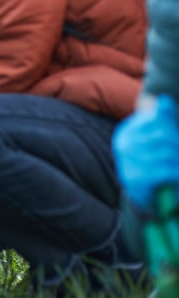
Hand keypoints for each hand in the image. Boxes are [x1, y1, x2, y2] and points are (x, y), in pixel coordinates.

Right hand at [113, 94, 178, 212]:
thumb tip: (165, 100)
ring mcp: (129, 161)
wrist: (144, 197)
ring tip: (178, 164)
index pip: (157, 120)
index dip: (174, 128)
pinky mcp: (136, 178)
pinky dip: (178, 173)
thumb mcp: (157, 139)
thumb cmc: (154, 163)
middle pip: (165, 136)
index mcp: (128, 130)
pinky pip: (167, 170)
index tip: (177, 138)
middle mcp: (125, 143)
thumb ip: (163, 119)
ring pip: (169, 154)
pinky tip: (177, 176)